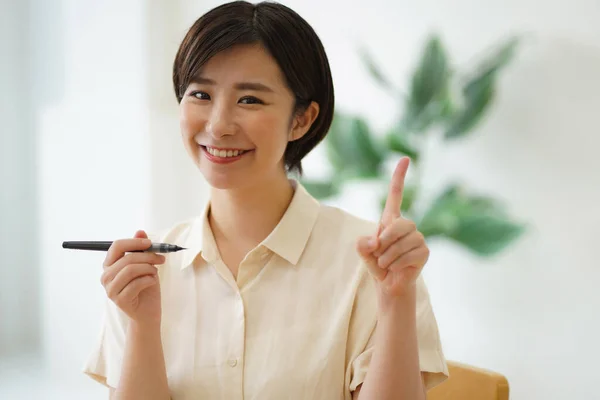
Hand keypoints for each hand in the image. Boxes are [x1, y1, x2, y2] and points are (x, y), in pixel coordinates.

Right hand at [100, 230, 165, 325]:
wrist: (148, 312)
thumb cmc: (146, 286)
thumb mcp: (145, 265)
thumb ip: (141, 249)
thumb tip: (140, 231)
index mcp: (110, 265)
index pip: (116, 246)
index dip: (134, 242)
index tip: (150, 243)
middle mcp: (106, 276)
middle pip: (126, 258)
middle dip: (148, 256)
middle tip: (162, 259)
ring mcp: (110, 289)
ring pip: (130, 270)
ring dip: (148, 268)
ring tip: (155, 272)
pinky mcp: (119, 300)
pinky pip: (136, 284)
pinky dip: (149, 280)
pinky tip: (152, 282)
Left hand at [357, 157, 429, 298]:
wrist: (389, 284)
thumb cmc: (377, 264)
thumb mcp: (363, 253)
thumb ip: (362, 246)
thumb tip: (372, 242)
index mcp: (391, 220)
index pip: (395, 195)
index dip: (399, 177)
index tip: (405, 158)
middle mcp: (407, 225)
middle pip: (399, 224)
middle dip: (385, 240)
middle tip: (378, 253)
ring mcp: (418, 238)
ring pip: (403, 242)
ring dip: (388, 256)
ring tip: (386, 264)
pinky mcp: (424, 252)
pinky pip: (409, 255)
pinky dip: (397, 264)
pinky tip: (396, 268)